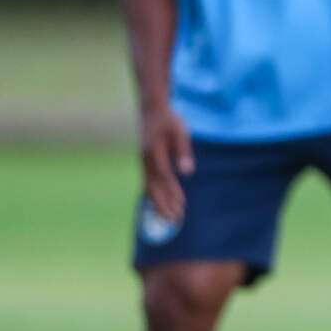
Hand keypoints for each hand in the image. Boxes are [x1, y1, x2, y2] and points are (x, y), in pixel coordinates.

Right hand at [138, 102, 193, 224]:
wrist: (151, 110)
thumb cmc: (169, 120)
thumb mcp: (180, 132)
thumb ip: (183, 151)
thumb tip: (188, 172)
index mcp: (154, 152)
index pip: (164, 176)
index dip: (172, 191)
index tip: (181, 205)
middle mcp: (145, 160)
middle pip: (154, 187)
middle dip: (164, 204)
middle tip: (175, 220)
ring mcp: (143, 163)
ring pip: (149, 188)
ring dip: (158, 203)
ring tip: (169, 218)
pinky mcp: (144, 164)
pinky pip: (147, 183)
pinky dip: (153, 196)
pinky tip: (159, 205)